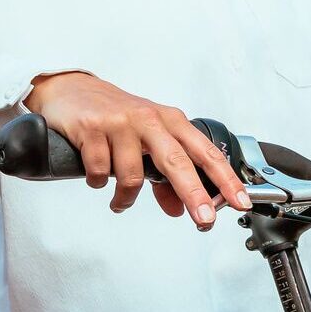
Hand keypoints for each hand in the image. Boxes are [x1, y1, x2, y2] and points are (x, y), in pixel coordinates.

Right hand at [25, 72, 251, 229]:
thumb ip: (164, 177)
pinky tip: (96, 176)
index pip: (207, 153)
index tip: (240, 201)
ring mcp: (121, 123)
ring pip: (133, 175)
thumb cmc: (116, 116)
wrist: (70, 90)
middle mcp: (151, 120)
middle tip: (204, 221)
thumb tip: (177, 210)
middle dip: (194, 195)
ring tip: (120, 201)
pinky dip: (97, 182)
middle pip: (178, 162)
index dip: (226, 179)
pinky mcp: (92, 128)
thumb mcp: (147, 141)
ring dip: (125, 197)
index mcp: (172, 121)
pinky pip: (99, 171)